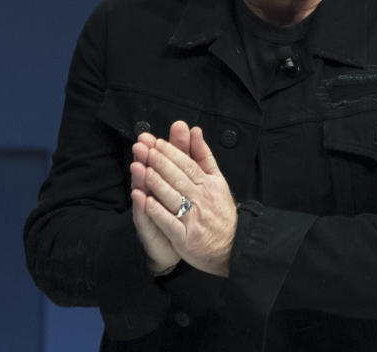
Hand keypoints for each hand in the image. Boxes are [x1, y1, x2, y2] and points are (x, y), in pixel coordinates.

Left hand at [140, 121, 237, 276]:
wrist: (233, 245)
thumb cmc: (220, 211)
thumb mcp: (217, 180)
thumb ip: (204, 156)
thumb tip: (195, 131)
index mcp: (208, 184)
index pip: (188, 165)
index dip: (172, 153)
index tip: (157, 143)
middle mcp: (201, 199)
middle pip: (179, 178)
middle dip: (161, 163)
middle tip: (145, 150)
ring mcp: (193, 218)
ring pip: (173, 198)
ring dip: (158, 184)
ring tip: (143, 170)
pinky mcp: (186, 237)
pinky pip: (171, 223)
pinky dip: (159, 213)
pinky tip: (147, 203)